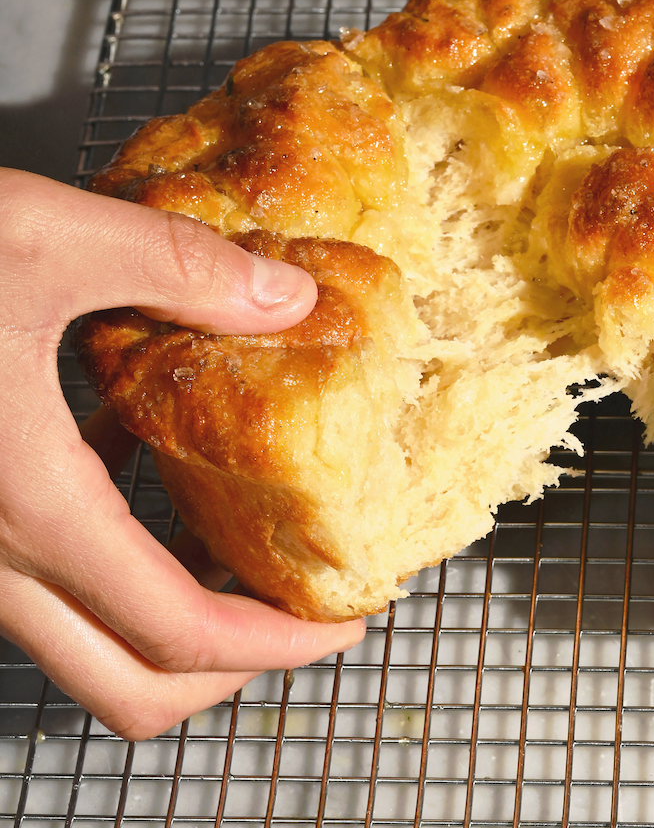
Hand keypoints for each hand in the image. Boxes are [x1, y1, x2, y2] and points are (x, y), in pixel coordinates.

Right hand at [0, 168, 365, 739]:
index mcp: (33, 511)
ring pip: (84, 650)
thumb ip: (175, 269)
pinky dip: (119, 566)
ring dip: (177, 625)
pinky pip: (48, 587)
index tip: (348, 620)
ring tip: (250, 555)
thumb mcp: (35, 236)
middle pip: (132, 688)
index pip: (183, 635)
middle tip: (304, 616)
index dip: (281, 645)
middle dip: (233, 672)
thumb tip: (290, 297)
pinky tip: (145, 474)